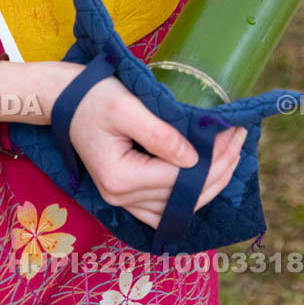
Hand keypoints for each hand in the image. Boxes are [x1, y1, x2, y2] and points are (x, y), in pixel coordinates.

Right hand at [68, 76, 246, 227]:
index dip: (213, 159)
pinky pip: (165, 207)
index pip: (180, 179)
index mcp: (120, 178)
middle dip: (219, 169)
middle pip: (183, 196)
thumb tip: (194, 159)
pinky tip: (209, 173)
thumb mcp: (126, 107)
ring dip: (209, 184)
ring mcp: (121, 200)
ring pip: (178, 207)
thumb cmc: (94, 96)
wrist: (65, 99)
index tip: (233, 131)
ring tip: (232, 154)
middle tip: (238, 139)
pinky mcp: (125, 194)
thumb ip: (160, 135)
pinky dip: (189, 193)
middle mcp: (120, 198)